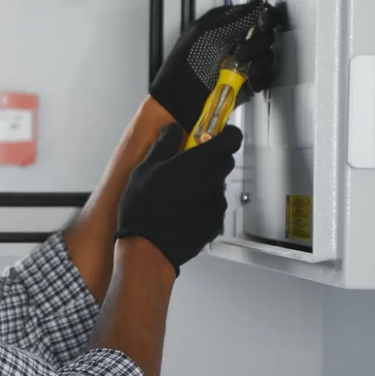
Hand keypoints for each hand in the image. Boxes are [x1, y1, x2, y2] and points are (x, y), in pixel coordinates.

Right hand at [115, 123, 241, 269]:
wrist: (149, 248)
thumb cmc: (143, 206)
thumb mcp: (145, 169)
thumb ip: (164, 144)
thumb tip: (174, 128)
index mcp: (198, 163)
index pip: (231, 140)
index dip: (230, 133)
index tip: (221, 132)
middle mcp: (213, 181)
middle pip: (225, 162)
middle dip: (213, 160)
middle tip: (191, 165)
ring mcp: (217, 204)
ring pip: (218, 186)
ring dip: (206, 184)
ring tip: (180, 195)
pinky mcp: (215, 223)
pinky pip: (214, 207)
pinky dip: (203, 206)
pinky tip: (183, 213)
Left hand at [149, 0, 280, 129]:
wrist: (181, 102)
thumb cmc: (185, 66)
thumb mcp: (206, 34)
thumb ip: (234, 19)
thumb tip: (258, 4)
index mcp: (225, 26)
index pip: (254, 14)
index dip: (263, 17)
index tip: (263, 23)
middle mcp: (236, 42)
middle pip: (265, 35)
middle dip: (256, 44)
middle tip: (240, 53)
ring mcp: (243, 63)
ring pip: (267, 56)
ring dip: (257, 62)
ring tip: (239, 69)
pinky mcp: (247, 82)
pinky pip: (265, 76)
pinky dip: (261, 78)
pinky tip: (249, 81)